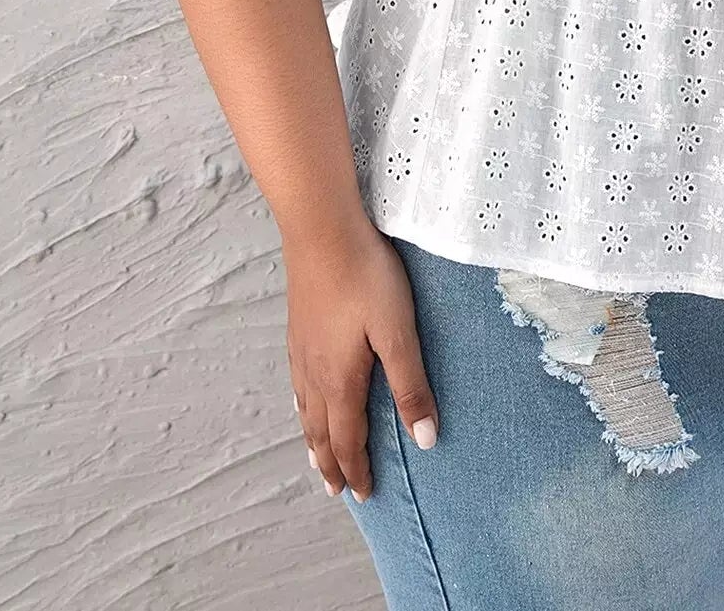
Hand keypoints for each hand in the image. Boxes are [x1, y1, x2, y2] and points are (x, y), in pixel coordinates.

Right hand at [283, 214, 439, 500]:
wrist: (321, 228)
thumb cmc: (364, 275)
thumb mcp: (398, 330)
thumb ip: (410, 384)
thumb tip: (426, 439)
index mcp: (341, 379)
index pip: (347, 440)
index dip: (357, 470)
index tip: (365, 495)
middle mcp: (314, 372)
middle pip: (321, 432)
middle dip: (331, 464)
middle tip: (338, 490)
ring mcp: (301, 349)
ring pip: (305, 409)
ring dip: (314, 439)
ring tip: (318, 456)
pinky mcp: (298, 326)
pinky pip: (297, 384)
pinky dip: (303, 406)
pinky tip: (305, 396)